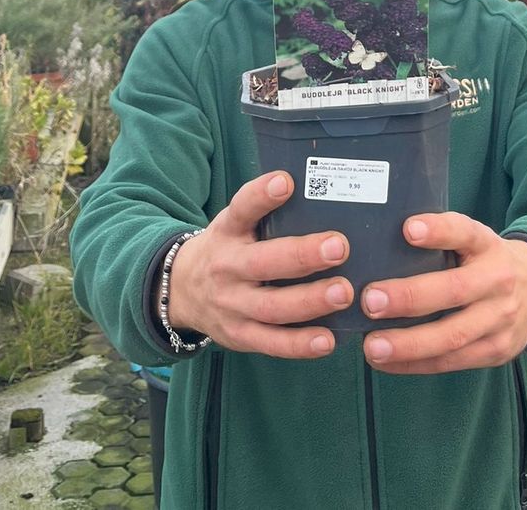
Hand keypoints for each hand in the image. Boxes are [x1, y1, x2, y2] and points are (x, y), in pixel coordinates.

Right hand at [166, 170, 352, 358]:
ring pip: (271, 307)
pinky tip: (328, 340)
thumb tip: (321, 194)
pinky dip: (299, 344)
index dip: (261, 195)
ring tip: (343, 292)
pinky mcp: (239, 335)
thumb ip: (266, 214)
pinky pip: (271, 343)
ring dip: (309, 301)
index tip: (286, 181)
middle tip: (339, 247)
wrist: (182, 289)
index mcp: (227, 231)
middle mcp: (226, 267)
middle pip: (263, 262)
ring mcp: (231, 305)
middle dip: (302, 255)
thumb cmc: (227, 248)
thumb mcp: (235, 224)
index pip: (241, 208)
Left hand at [360, 214, 526, 374]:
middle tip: (371, 301)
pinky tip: (386, 362)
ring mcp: (501, 320)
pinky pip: (452, 361)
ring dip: (409, 344)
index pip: (465, 232)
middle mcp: (498, 280)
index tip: (407, 229)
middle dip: (410, 297)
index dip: (438, 230)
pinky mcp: (496, 352)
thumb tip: (379, 241)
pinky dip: (416, 364)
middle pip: (455, 290)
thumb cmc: (487, 260)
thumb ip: (442, 239)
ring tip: (373, 346)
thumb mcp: (475, 239)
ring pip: (453, 336)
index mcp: (488, 245)